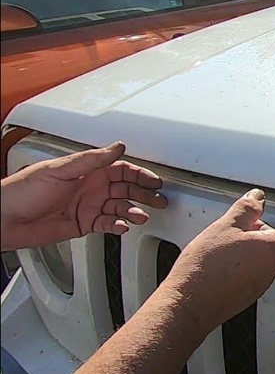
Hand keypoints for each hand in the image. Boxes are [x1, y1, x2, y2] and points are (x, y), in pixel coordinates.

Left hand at [0, 142, 167, 251]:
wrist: (4, 219)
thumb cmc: (22, 190)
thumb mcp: (59, 170)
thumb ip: (92, 160)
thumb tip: (118, 147)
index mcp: (87, 171)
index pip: (121, 170)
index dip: (140, 174)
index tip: (155, 180)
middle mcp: (90, 187)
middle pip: (126, 189)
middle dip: (145, 194)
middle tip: (159, 200)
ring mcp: (88, 206)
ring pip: (120, 208)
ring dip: (133, 212)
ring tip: (141, 216)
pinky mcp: (83, 224)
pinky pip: (107, 224)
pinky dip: (118, 226)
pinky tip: (123, 226)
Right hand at [157, 189, 274, 334]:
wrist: (189, 303)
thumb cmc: (206, 267)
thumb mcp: (226, 226)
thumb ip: (246, 209)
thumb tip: (257, 198)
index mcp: (271, 249)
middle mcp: (271, 269)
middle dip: (264, 233)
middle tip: (244, 226)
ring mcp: (260, 285)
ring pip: (264, 260)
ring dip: (253, 249)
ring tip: (227, 245)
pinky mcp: (247, 296)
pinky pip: (253, 275)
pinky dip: (244, 265)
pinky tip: (223, 263)